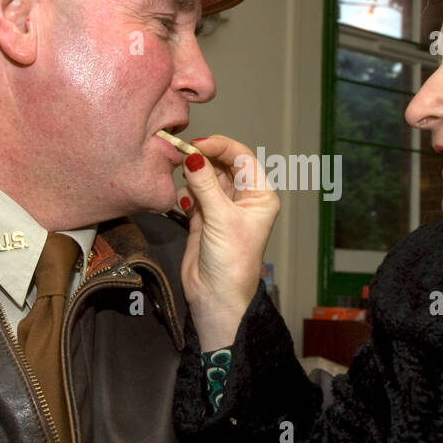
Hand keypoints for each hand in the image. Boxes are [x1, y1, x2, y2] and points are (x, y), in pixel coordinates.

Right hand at [175, 135, 279, 348]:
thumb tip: (193, 157)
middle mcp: (244, 198)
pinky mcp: (204, 216)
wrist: (216, 297)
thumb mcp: (221, 218)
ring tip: (184, 185)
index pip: (241, 157)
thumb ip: (206, 185)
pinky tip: (184, 206)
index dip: (219, 147)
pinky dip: (186, 194)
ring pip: (206, 177)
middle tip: (181, 156)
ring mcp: (223, 207)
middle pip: (222, 164)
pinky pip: (193, 193)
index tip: (196, 145)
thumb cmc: (232, 261)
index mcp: (260, 195)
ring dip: (193, 177)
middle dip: (203, 159)